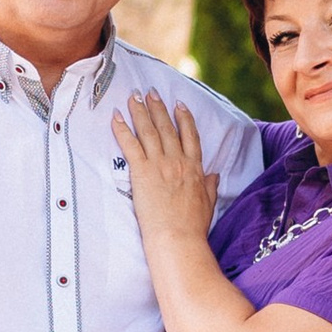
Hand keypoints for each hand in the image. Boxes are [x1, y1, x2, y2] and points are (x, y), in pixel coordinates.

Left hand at [113, 92, 218, 247]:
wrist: (178, 239)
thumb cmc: (193, 228)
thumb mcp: (208, 205)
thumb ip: (211, 187)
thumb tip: (215, 175)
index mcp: (195, 169)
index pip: (190, 136)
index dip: (184, 118)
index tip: (178, 104)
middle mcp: (178, 161)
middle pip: (167, 128)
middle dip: (158, 107)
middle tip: (150, 91)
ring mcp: (160, 164)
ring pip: (149, 131)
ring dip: (140, 111)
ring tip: (134, 96)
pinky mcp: (142, 172)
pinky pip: (130, 144)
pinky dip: (122, 129)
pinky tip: (116, 117)